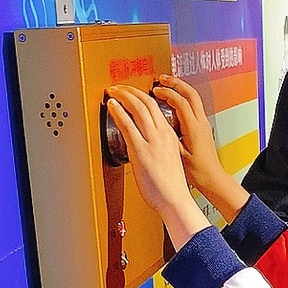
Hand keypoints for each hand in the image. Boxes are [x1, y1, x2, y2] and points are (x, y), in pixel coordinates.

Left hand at [106, 86, 190, 211]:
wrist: (175, 200)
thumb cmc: (171, 187)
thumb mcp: (169, 161)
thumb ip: (159, 150)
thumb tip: (147, 149)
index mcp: (170, 136)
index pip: (157, 107)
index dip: (143, 96)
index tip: (134, 93)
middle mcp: (163, 134)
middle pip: (147, 102)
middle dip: (131, 90)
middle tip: (120, 87)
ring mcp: (152, 141)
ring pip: (138, 108)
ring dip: (123, 95)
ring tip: (113, 91)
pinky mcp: (141, 150)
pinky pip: (128, 124)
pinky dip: (118, 111)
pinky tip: (112, 105)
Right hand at [152, 74, 248, 221]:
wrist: (213, 179)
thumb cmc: (198, 172)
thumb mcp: (179, 156)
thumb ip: (167, 139)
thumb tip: (153, 127)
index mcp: (194, 129)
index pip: (180, 102)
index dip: (167, 94)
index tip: (154, 91)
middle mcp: (201, 122)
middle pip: (190, 93)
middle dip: (175, 83)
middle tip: (161, 79)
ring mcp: (203, 123)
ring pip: (193, 97)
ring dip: (180, 88)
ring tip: (166, 84)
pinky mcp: (202, 127)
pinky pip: (193, 105)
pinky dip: (182, 98)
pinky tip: (172, 102)